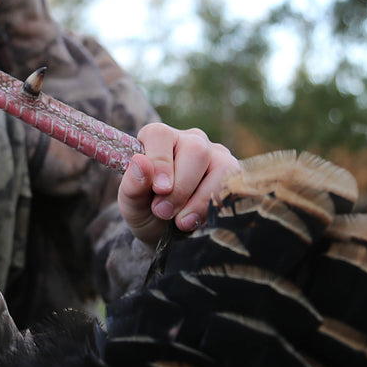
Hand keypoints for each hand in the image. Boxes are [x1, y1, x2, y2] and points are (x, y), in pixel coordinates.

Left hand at [118, 123, 238, 248]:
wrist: (165, 232)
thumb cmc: (145, 209)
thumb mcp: (131, 203)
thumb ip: (133, 184)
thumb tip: (141, 162)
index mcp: (157, 137)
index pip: (160, 135)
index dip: (161, 162)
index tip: (159, 190)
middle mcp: (190, 139)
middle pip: (196, 150)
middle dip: (181, 188)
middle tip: (164, 212)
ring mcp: (215, 154)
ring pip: (222, 166)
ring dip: (201, 200)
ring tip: (181, 221)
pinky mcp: (233, 173)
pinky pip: (236, 185)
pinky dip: (217, 206)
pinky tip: (199, 220)